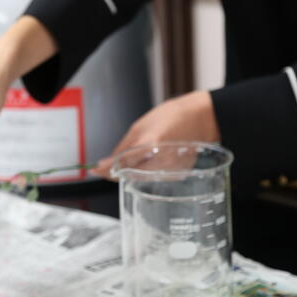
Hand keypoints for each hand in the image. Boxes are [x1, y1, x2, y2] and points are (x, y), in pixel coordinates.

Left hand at [92, 90, 219, 178]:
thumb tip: (105, 164)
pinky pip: (155, 178)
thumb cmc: (172, 116)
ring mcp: (171, 173)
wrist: (202, 118)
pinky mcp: (178, 177)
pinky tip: (153, 159)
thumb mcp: (140, 127)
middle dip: (120, 171)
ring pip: (142, 179)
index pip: (120, 166)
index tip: (94, 169)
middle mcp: (161, 163)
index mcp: (149, 147)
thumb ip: (123, 148)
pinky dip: (149, 172)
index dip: (105, 170)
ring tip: (140, 156)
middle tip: (116, 162)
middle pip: (130, 176)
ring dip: (134, 171)